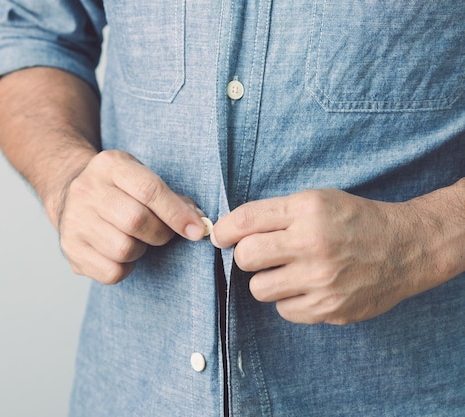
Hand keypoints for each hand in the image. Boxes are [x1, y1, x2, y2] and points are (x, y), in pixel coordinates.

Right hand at [58, 150, 206, 283]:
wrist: (71, 194)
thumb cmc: (119, 189)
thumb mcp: (141, 178)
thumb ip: (171, 198)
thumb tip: (198, 224)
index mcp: (110, 165)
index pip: (149, 190)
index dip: (177, 214)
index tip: (196, 230)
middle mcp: (86, 190)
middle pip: (136, 221)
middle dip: (160, 233)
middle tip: (163, 234)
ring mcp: (74, 220)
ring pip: (123, 249)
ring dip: (140, 250)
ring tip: (135, 239)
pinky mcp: (70, 248)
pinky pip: (111, 271)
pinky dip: (125, 268)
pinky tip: (120, 253)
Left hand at [211, 189, 424, 324]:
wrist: (405, 248)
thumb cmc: (354, 221)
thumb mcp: (316, 201)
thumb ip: (275, 213)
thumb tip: (228, 231)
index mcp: (307, 210)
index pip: (246, 220)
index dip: (224, 230)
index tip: (219, 236)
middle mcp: (313, 244)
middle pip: (245, 257)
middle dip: (246, 256)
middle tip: (261, 256)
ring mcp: (322, 280)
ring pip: (259, 289)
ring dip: (266, 281)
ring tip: (287, 272)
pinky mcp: (330, 308)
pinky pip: (284, 311)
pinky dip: (289, 301)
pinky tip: (307, 288)